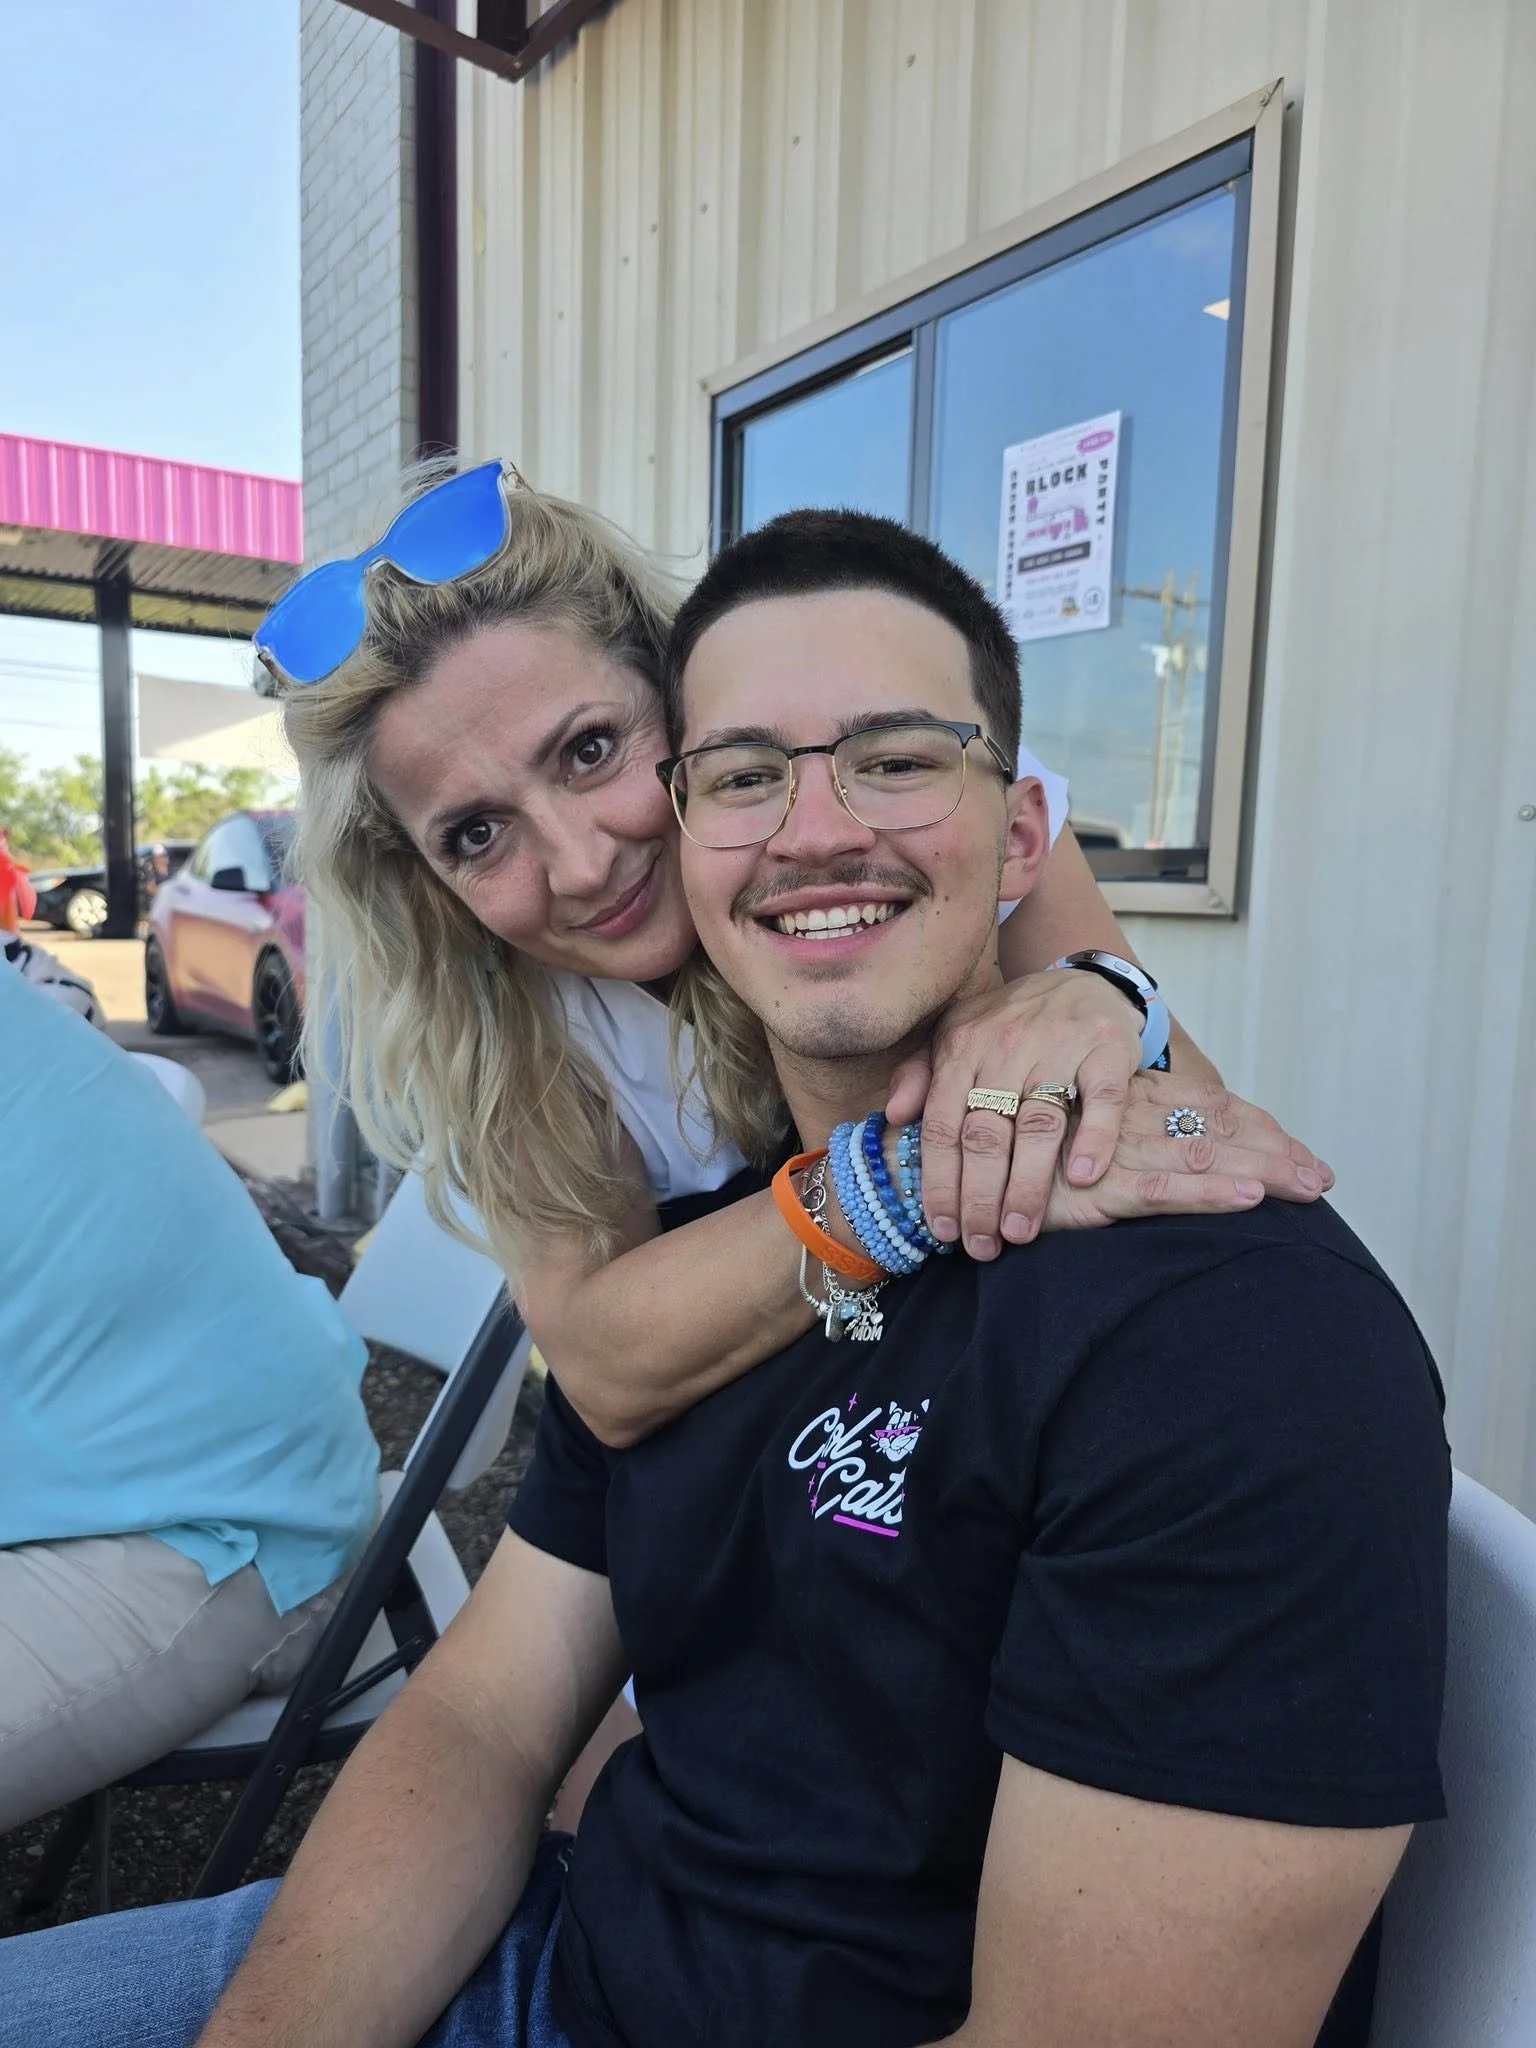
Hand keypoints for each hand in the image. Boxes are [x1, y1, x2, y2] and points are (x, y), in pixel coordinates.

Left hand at [887, 968, 1146, 1256]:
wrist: (1081, 980)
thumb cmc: (1010, 1023)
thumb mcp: (955, 1036)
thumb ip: (921, 1076)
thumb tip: (892, 1117)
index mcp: (963, 1048)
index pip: (943, 1125)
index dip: (939, 1182)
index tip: (942, 1230)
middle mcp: (1006, 1045)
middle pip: (986, 1133)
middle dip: (979, 1198)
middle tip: (981, 1246)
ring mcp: (1059, 1045)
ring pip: (1037, 1124)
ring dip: (1027, 1185)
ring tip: (1019, 1232)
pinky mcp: (1107, 1047)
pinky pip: (1101, 1098)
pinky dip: (1093, 1139)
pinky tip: (1082, 1177)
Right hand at [1040, 1072, 1333, 1233]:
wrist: (956, 1160)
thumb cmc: (1014, 1147)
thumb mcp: (1070, 1133)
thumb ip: (1110, 1131)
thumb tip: (1152, 1147)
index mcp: (1129, 1099)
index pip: (1210, 1107)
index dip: (1259, 1128)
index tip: (1301, 1154)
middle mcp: (1131, 1117)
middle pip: (1220, 1128)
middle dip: (1277, 1152)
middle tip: (1323, 1177)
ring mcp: (1117, 1151)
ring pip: (1205, 1156)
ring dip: (1264, 1170)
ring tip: (1310, 1186)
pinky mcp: (1099, 1188)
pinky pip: (1165, 1191)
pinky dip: (1212, 1194)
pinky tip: (1253, 1198)